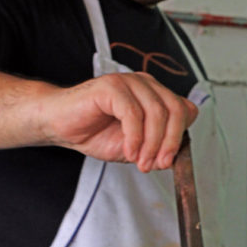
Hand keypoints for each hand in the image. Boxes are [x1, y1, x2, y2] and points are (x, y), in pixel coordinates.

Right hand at [41, 72, 198, 171]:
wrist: (60, 126)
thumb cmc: (96, 132)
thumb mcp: (135, 147)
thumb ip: (156, 147)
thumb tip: (172, 157)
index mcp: (156, 95)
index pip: (185, 110)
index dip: (180, 137)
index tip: (168, 162)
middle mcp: (146, 84)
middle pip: (175, 110)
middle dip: (170, 142)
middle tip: (158, 164)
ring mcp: (129, 82)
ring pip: (156, 112)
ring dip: (151, 143)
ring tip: (140, 162)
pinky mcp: (111, 86)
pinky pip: (132, 113)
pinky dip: (135, 137)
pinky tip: (129, 151)